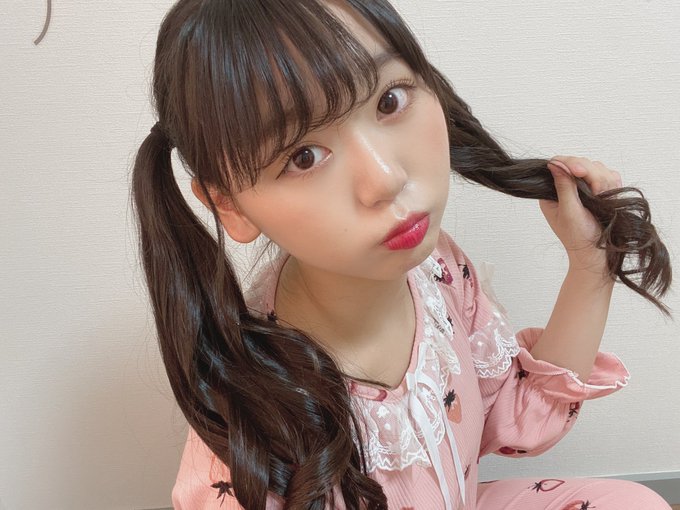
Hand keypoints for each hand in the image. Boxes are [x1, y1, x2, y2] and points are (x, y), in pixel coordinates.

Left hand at [540, 156, 621, 272]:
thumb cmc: (579, 237)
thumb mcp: (568, 211)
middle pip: (581, 163)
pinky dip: (611, 184)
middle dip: (591, 175)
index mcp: (552, 192)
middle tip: (595, 193)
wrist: (597, 254)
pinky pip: (610, 176)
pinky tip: (607, 197)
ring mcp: (584, 188)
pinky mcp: (600, 191)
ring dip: (602, 181)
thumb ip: (564, 186)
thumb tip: (554, 163)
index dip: (571, 163)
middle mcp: (567, 187)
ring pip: (598, 168)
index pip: (561, 163)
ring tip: (600, 198)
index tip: (578, 172)